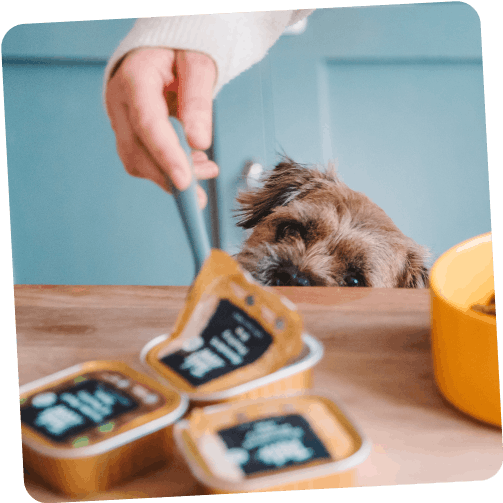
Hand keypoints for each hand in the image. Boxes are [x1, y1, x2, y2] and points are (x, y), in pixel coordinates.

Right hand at [105, 47, 218, 207]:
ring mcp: (119, 118)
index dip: (165, 155)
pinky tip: (195, 165)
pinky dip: (168, 169)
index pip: (147, 123)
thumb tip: (200, 143)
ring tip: (208, 170)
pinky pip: (143, 158)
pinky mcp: (128, 131)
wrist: (163, 48)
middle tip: (200, 199)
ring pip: (136, 160)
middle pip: (136, 149)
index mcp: (134, 77)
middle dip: (168, 177)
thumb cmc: (182, 52)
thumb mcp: (198, 65)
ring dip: (170, 176)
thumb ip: (198, 102)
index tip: (185, 183)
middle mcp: (119, 101)